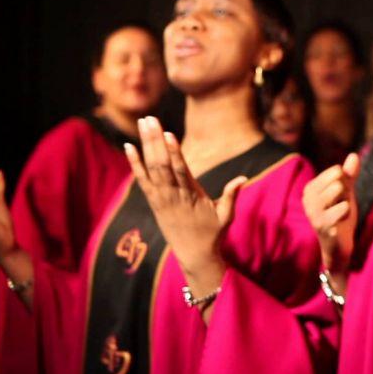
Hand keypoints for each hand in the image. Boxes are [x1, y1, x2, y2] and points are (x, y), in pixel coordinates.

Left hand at [125, 116, 245, 284]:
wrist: (193, 255)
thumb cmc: (212, 233)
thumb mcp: (226, 216)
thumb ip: (231, 195)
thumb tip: (243, 178)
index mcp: (191, 196)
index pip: (181, 171)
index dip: (174, 152)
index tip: (168, 133)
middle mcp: (172, 196)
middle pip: (161, 165)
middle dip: (155, 140)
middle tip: (150, 118)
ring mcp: (161, 199)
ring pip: (150, 168)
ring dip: (145, 144)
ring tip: (143, 122)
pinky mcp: (154, 202)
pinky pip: (142, 180)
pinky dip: (135, 163)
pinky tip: (129, 146)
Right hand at [302, 153, 359, 290]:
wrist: (339, 247)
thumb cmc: (341, 217)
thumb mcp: (346, 193)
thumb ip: (350, 175)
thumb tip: (354, 155)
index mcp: (310, 188)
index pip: (337, 171)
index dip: (345, 185)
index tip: (340, 200)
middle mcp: (308, 199)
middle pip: (338, 179)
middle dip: (346, 194)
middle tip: (340, 208)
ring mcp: (313, 212)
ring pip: (339, 189)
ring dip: (346, 203)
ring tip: (340, 215)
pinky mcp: (323, 225)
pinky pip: (343, 208)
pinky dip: (347, 214)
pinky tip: (340, 224)